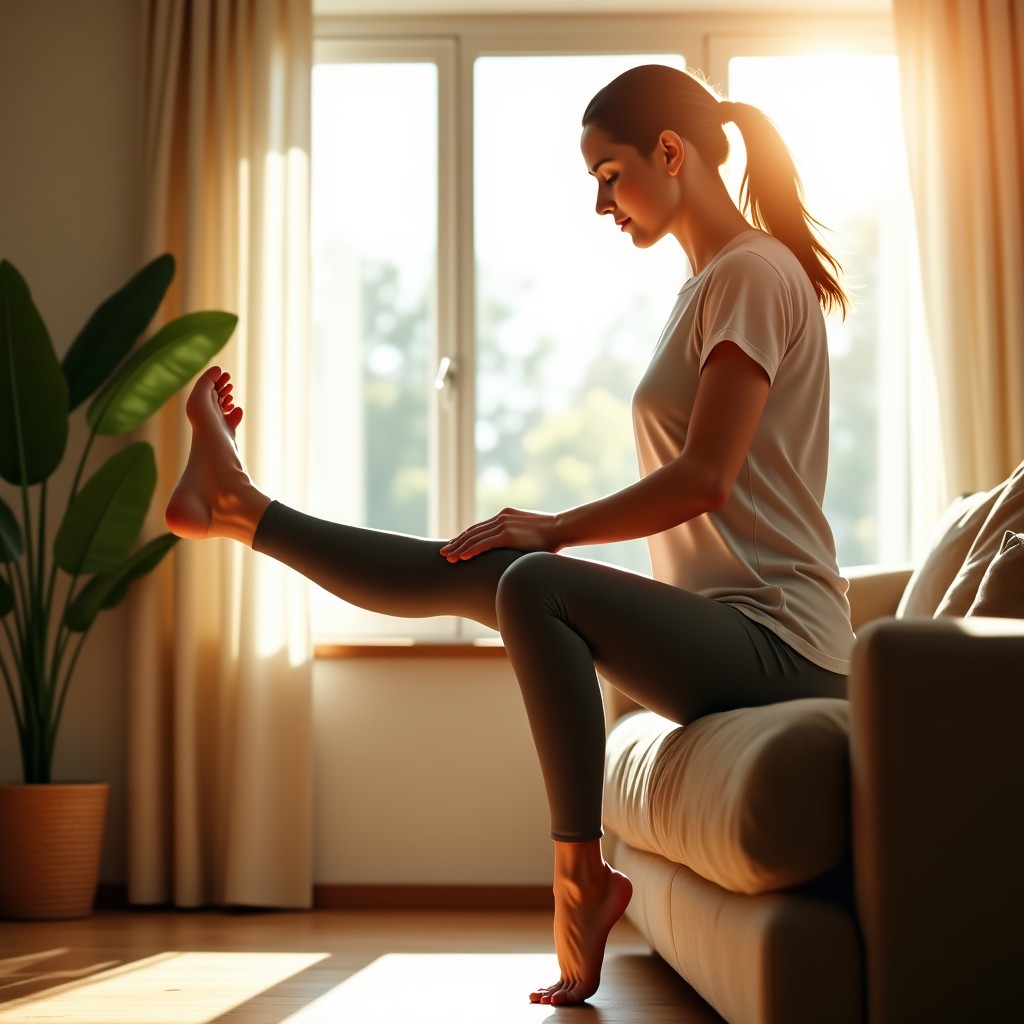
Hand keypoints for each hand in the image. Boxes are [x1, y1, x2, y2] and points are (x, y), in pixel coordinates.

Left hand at [440, 508, 560, 561]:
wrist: (562, 528)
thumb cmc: (550, 535)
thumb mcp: (529, 533)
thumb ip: (518, 538)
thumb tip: (515, 550)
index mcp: (505, 516)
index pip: (479, 528)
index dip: (465, 538)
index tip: (455, 546)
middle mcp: (501, 518)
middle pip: (473, 532)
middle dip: (457, 543)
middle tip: (443, 553)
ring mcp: (503, 525)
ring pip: (474, 538)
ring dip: (459, 548)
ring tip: (447, 558)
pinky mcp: (507, 534)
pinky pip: (484, 544)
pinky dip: (471, 550)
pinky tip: (462, 557)